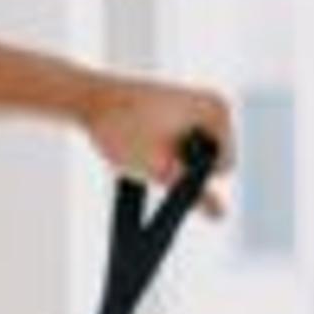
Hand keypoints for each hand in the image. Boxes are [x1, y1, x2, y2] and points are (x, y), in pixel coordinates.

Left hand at [84, 72, 233, 218]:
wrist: (88, 98)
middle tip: (151, 153)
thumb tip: (221, 215)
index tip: (162, 159)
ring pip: (198, 155)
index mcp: (218, 110)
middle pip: (213, 161)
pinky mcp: (182, 108)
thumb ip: (193, 195)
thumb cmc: (121, 129)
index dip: (193, 176)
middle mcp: (215, 103)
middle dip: (184, 166)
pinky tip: (144, 141)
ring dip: (174, 160)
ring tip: (145, 146)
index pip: (225, 168)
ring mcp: (199, 104)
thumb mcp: (158, 169)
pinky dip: (167, 149)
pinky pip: (185, 144)